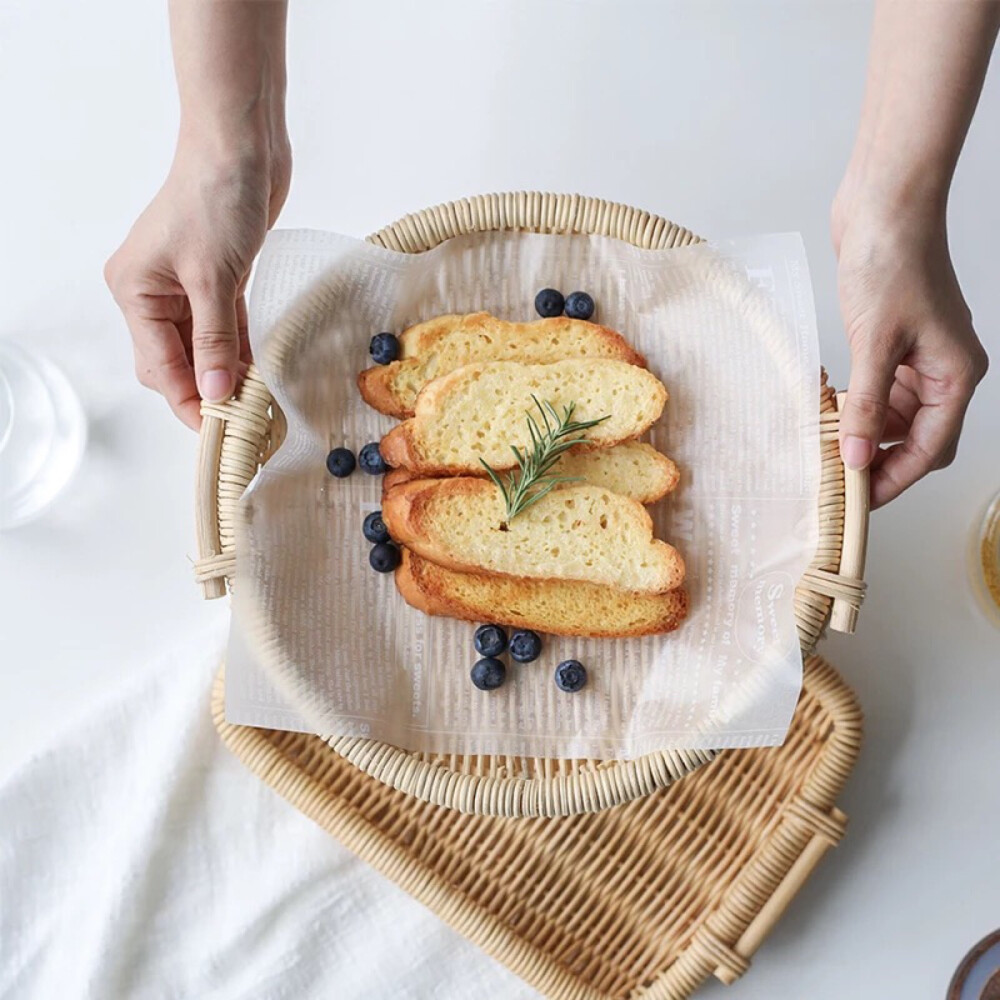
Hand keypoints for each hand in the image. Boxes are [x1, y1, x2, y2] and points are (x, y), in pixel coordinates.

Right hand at [105, 142, 289, 428]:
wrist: (241, 147)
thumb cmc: (214, 198)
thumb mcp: (213, 277)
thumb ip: (215, 339)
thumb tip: (213, 392)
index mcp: (135, 290)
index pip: (159, 364)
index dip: (187, 400)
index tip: (215, 431)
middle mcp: (153, 291)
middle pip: (176, 361)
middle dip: (205, 390)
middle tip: (240, 422)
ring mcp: (184, 285)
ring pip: (202, 347)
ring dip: (224, 373)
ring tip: (253, 405)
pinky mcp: (216, 278)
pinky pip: (224, 327)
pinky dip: (237, 350)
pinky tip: (256, 373)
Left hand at [832, 197, 987, 507]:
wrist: (883, 206)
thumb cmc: (892, 262)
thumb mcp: (874, 342)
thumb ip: (866, 405)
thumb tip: (854, 456)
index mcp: (955, 375)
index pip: (929, 449)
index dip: (894, 479)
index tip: (859, 502)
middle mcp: (944, 370)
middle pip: (918, 439)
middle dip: (881, 461)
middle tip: (839, 480)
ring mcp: (920, 357)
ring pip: (898, 418)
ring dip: (866, 434)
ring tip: (828, 446)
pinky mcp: (895, 344)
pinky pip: (882, 392)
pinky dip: (860, 405)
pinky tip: (832, 410)